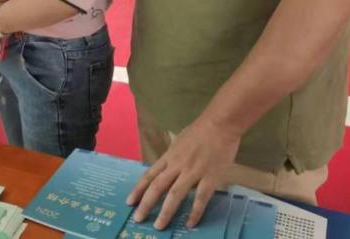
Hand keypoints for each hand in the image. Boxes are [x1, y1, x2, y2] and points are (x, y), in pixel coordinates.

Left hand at [126, 116, 240, 228]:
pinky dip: (195, 212)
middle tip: (138, 218)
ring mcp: (193, 171)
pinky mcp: (209, 177)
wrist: (220, 124)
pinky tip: (190, 223)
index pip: (150, 175)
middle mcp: (177, 165)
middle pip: (157, 186)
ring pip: (175, 194)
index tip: (129, 202)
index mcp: (169, 156)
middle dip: (146, 204)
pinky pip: (201, 197)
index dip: (138, 189)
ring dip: (166, 211)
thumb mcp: (179, 141)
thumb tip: (167, 166)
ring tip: (159, 225)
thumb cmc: (200, 131)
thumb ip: (173, 156)